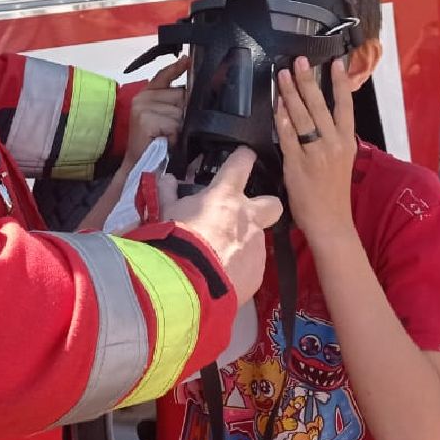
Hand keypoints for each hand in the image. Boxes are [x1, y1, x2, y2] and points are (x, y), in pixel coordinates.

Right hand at [125, 58, 187, 167]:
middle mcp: (143, 97)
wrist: (138, 165)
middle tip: (171, 129)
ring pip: (179, 112)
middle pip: (181, 95)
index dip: (177, 67)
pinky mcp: (144, 118)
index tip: (187, 59)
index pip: (164, 75)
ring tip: (167, 137)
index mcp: (147, 94)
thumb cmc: (154, 143)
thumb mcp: (166, 119)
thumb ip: (174, 102)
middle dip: (183, 113)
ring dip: (179, 128)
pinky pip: (173, 123)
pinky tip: (164, 140)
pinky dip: (174, 135)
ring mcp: (142, 106)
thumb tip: (191, 92)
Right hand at [163, 147, 281, 305]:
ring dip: (243, 245)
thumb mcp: (166, 213)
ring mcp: (256, 246)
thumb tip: (166, 180)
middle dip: (265, 207)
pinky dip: (239, 270)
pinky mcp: (257, 273)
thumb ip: (169, 195)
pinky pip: (251, 267)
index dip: (244, 157)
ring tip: (219, 258)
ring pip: (257, 241)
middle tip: (246, 216)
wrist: (187, 283)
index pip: (241, 164)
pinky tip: (222, 277)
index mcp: (225, 196)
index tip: (244, 156)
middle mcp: (248, 218)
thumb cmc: (175, 241)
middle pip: (273, 203)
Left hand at [275, 57, 356, 241]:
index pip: (345, 106)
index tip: (336, 62)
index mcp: (346, 142)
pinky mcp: (297, 164)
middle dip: (308, 80)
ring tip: (283, 75)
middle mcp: (333, 144)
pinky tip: (277, 105)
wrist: (330, 222)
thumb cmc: (333, 192)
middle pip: (320, 105)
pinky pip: (287, 137)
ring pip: (302, 117)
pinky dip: (282, 120)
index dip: (340, 83)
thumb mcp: (342, 160)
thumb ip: (333, 137)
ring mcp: (315, 154)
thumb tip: (320, 115)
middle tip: (299, 60)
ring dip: (291, 93)